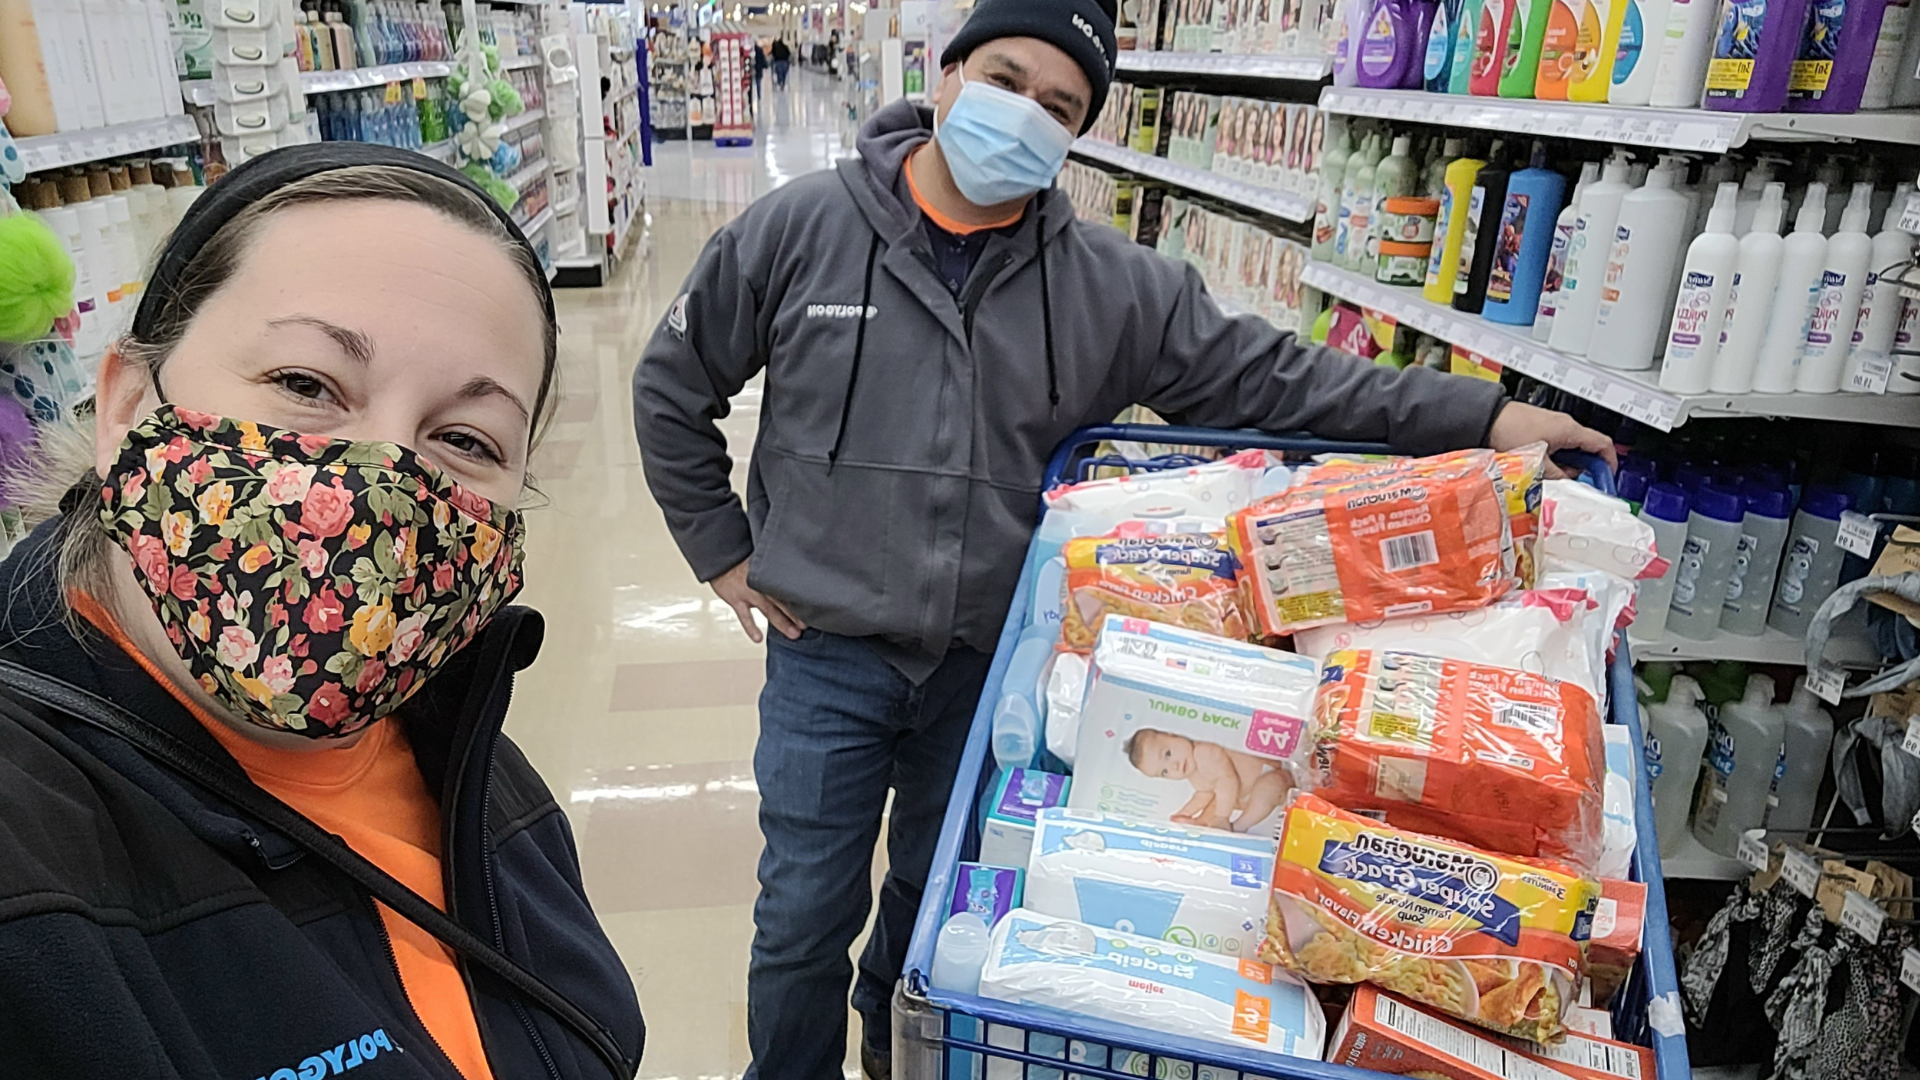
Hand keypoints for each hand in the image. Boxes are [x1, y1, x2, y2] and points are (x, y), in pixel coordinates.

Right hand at [709, 560, 805, 642]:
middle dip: (795, 615)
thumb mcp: (760, 562)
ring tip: (793, 634)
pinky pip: (745, 616)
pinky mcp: (736, 600)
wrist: (720, 560)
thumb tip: (793, 575)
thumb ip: (775, 570)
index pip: (787, 587)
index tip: (813, 608)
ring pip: (768, 610)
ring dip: (781, 623)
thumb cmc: (741, 563)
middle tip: (807, 626)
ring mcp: (748, 593)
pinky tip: (758, 638)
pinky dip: (751, 628)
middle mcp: (760, 584)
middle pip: (782, 601)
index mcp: (767, 574)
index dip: (800, 598)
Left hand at [1487, 401, 1617, 478]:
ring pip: (1571, 450)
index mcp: (1570, 429)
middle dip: (1586, 469)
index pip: (1603, 444)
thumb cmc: (1509, 431)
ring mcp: (1553, 427)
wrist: (1486, 418)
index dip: (1609, 463)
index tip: (1607, 479)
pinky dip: (1557, 460)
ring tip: (1558, 479)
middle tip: (1580, 485)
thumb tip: (1570, 488)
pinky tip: (1545, 470)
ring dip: (1569, 466)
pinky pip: (1558, 447)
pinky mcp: (1541, 430)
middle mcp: (1565, 426)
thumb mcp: (1537, 461)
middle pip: (1588, 449)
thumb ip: (1557, 477)